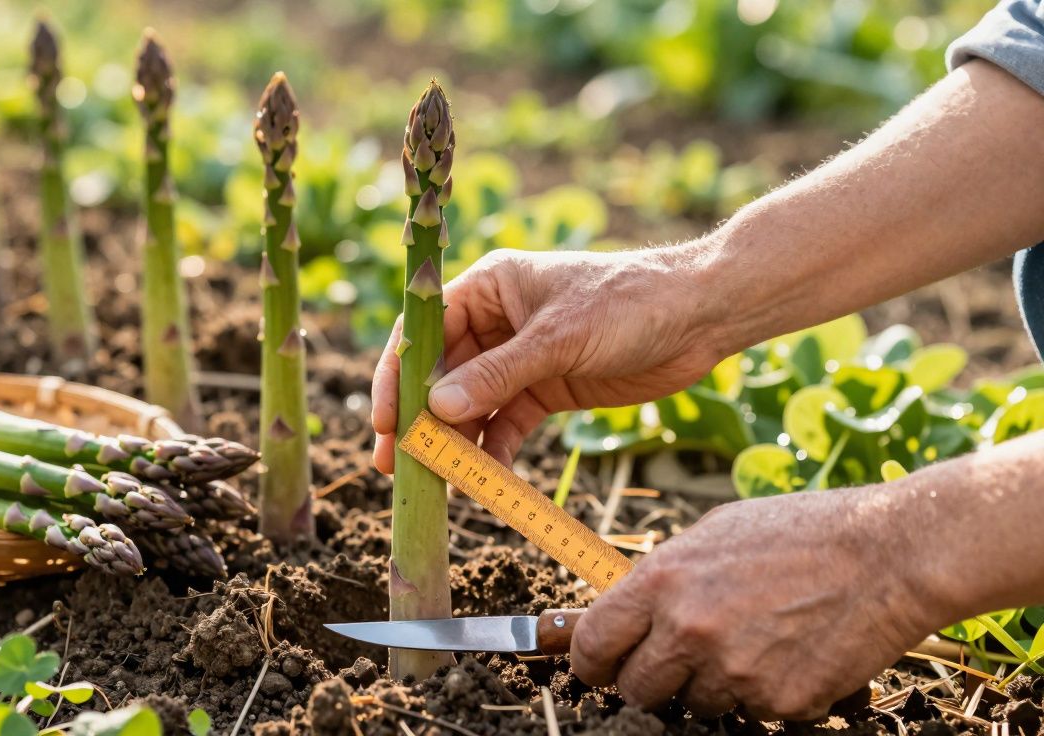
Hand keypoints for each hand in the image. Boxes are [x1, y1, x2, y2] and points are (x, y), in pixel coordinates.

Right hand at [371, 247, 726, 471]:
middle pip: (441, 375)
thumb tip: (437, 408)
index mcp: (488, 288)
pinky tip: (485, 477)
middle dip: (420, 419)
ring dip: (454, 441)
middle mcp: (495, 322)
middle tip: (396, 466)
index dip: (397, 377)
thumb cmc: (628, 303)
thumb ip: (498, 374)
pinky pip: (506, 423)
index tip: (386, 421)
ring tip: (437, 480)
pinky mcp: (546, 389)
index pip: (423, 332)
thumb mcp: (559, 337)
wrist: (700, 317)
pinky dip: (494, 450)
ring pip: (471, 405)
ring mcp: (519, 358)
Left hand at [569, 487, 937, 720]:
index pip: (593, 644)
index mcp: (663, 581)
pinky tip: (789, 652)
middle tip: (679, 661)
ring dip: (713, 685)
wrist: (886, 554)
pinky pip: (752, 711)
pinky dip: (765, 692)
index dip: (591, 662)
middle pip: (636, 689)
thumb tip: (630, 610)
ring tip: (753, 640)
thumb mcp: (713, 535)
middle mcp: (689, 630)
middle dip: (651, 681)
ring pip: (696, 704)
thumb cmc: (800, 534)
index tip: (599, 667)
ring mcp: (734, 671)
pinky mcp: (779, 701)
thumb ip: (665, 577)